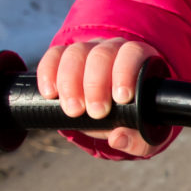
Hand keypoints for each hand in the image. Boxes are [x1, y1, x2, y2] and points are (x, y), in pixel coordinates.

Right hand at [36, 38, 158, 154]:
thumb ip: (137, 140)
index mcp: (139, 61)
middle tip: (95, 112)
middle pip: (102, 54)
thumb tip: (118, 138)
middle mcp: (114, 49)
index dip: (126, 73)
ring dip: (71, 82)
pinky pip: (54, 55)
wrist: (111, 116)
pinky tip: (50, 94)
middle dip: (96, 84)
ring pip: (76, 53)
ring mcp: (88, 50)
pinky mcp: (64, 56)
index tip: (121, 99)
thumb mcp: (142, 135)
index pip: (133, 53)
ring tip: (72, 110)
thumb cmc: (132, 120)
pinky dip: (49, 72)